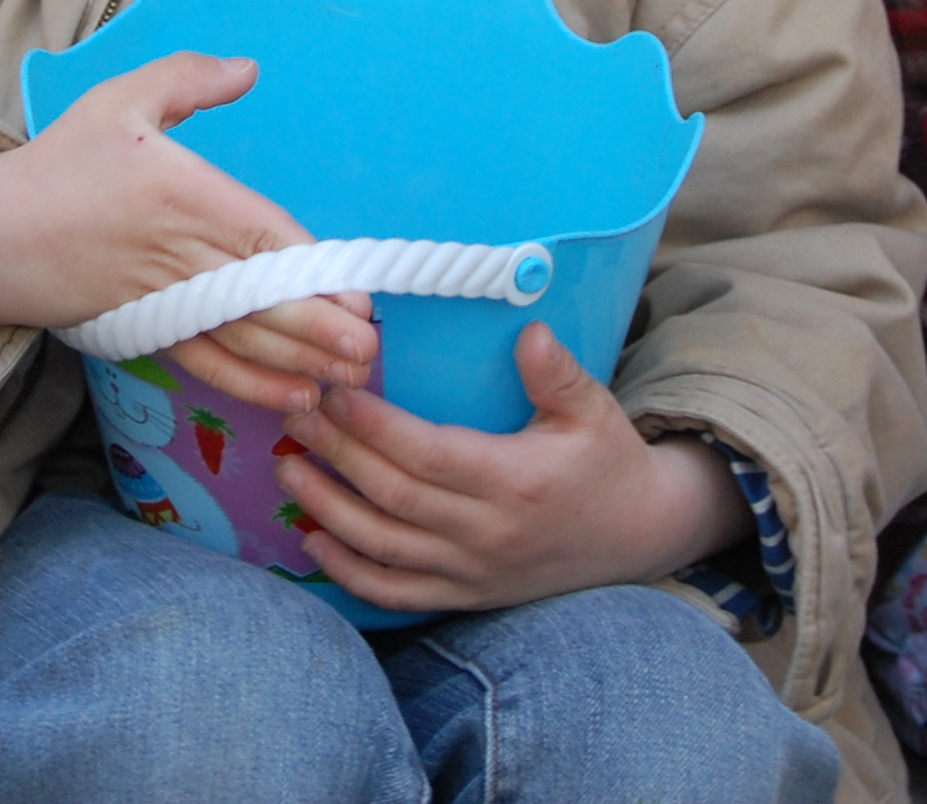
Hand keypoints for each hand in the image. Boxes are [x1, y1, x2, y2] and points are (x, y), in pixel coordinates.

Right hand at [0, 51, 375, 409]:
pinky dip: (253, 384)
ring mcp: (165, 301)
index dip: (310, 272)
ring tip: (350, 377)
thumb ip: (186, 79)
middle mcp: (179, 255)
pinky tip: (294, 396)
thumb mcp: (119, 99)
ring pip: (243, 338)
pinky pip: (209, 363)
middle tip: (369, 348)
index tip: (357, 295)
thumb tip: (248, 68)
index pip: (259, 238)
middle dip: (320, 329)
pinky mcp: (152, 332)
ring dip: (300, 362)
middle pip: (261, 298)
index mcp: (181, 195)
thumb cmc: (63, 163)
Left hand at [270, 320, 746, 613]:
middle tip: (294, 413)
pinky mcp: (466, 594)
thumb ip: (557, 372)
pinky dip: (350, 573)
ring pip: (385, 546)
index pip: (427, 453)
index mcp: (517, 481)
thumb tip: (528, 331)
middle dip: (337, 454)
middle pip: (394, 495)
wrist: (639, 537)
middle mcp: (489, 532)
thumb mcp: (594, 409)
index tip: (333, 390)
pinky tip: (312, 541)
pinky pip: (397, 593)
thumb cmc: (608, 462)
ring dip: (328, 510)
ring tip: (287, 468)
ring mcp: (474, 571)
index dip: (373, 425)